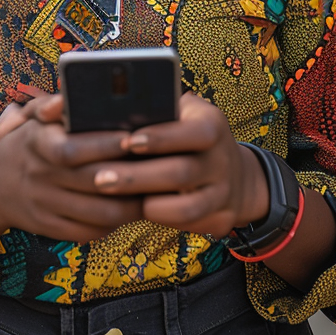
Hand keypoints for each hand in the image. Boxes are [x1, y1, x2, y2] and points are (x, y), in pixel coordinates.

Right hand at [0, 93, 144, 242]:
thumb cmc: (27, 143)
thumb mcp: (31, 117)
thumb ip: (51, 104)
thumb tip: (66, 97)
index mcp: (36, 144)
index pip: (71, 149)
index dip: (104, 145)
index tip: (132, 137)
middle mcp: (39, 177)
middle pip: (92, 182)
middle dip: (129, 175)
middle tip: (159, 165)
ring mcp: (44, 207)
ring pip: (97, 214)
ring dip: (129, 205)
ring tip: (153, 189)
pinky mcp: (50, 230)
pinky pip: (88, 233)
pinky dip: (113, 224)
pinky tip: (129, 209)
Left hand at [84, 93, 268, 238]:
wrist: (235, 174)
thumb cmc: (189, 135)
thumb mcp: (184, 113)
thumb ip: (159, 108)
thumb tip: (114, 108)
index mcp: (213, 126)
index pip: (193, 133)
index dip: (161, 138)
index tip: (128, 141)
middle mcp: (223, 160)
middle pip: (181, 173)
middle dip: (137, 177)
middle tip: (100, 178)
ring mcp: (224, 193)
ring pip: (185, 208)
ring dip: (147, 206)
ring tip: (113, 199)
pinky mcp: (220, 220)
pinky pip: (187, 226)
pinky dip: (160, 220)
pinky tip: (134, 210)